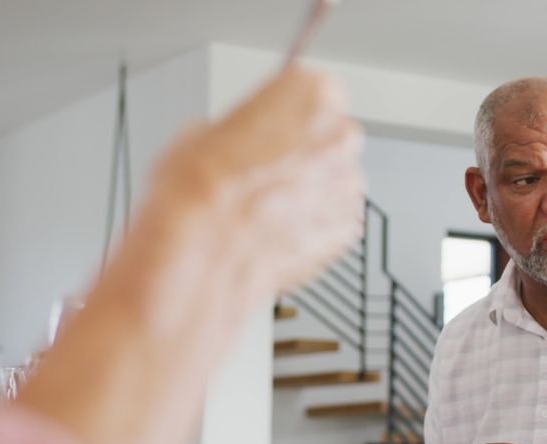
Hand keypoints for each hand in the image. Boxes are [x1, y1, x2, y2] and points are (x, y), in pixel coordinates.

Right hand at [145, 66, 365, 297]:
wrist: (201, 249)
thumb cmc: (199, 189)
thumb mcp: (202, 130)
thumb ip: (242, 128)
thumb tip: (242, 141)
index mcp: (314, 95)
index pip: (316, 91)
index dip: (290, 113)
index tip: (277, 123)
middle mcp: (339, 137)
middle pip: (333, 136)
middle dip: (307, 151)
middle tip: (268, 168)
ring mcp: (347, 185)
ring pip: (337, 180)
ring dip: (312, 190)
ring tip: (268, 205)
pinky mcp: (347, 228)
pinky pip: (337, 220)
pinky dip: (316, 225)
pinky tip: (280, 229)